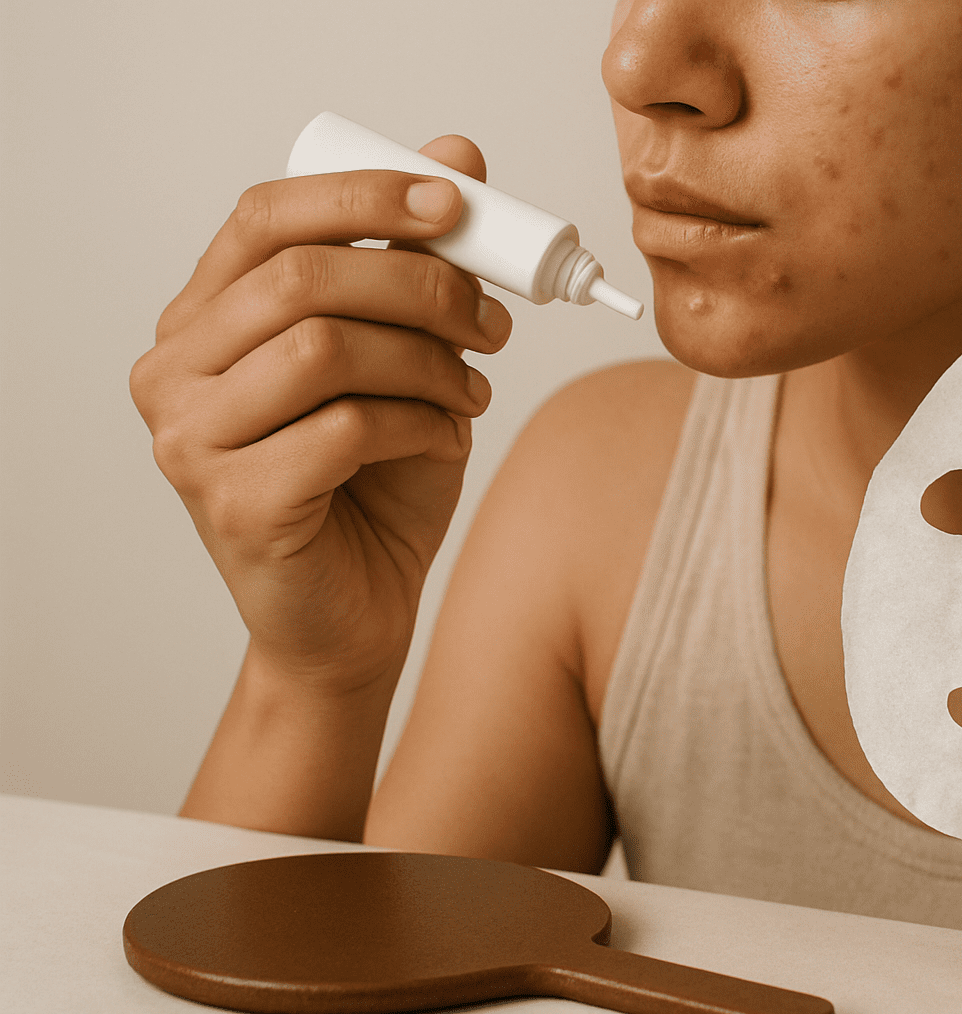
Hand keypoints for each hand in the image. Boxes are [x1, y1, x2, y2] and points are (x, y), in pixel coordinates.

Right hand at [130, 136, 512, 691]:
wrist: (355, 616)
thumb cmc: (373, 486)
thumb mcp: (405, 361)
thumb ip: (415, 264)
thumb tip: (459, 155)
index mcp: (203, 319)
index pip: (266, 217)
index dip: (365, 196)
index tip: (457, 202)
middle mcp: (174, 370)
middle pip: (304, 279)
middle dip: (423, 287)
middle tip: (493, 323)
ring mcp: (188, 440)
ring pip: (324, 348)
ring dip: (427, 364)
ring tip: (470, 396)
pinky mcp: (232, 503)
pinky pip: (345, 428)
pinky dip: (420, 427)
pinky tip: (443, 443)